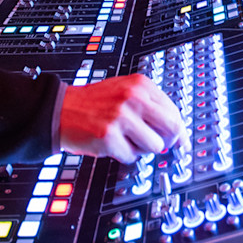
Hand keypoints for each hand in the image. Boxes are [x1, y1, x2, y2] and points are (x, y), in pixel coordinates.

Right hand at [59, 75, 188, 163]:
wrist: (60, 110)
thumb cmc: (93, 103)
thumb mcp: (125, 91)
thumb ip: (150, 106)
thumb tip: (178, 133)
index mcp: (140, 84)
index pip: (174, 111)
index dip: (180, 130)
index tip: (182, 142)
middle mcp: (133, 97)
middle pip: (172, 128)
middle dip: (167, 141)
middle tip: (157, 145)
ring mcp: (121, 117)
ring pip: (154, 146)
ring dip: (142, 149)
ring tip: (125, 139)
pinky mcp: (109, 136)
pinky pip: (132, 157)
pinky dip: (124, 155)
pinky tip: (112, 143)